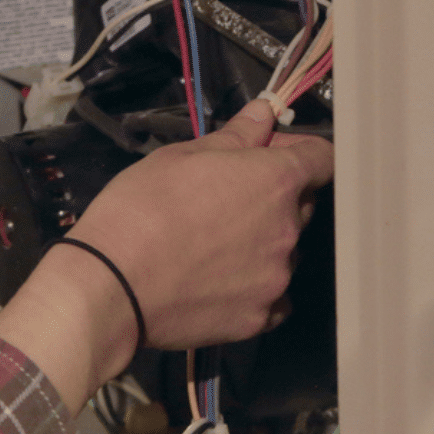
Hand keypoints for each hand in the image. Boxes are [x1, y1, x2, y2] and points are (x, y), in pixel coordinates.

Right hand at [0, 100, 332, 413]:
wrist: (110, 285)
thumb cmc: (140, 210)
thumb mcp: (181, 156)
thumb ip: (235, 136)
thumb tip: (264, 114)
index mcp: (275, 182)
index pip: (323, 159)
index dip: (300, 151)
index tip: (271, 152)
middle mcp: (287, 231)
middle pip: (302, 206)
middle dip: (276, 197)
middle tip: (227, 198)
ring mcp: (276, 279)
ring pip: (284, 252)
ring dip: (262, 243)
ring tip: (212, 244)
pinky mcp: (258, 319)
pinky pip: (272, 298)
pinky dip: (254, 286)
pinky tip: (219, 280)